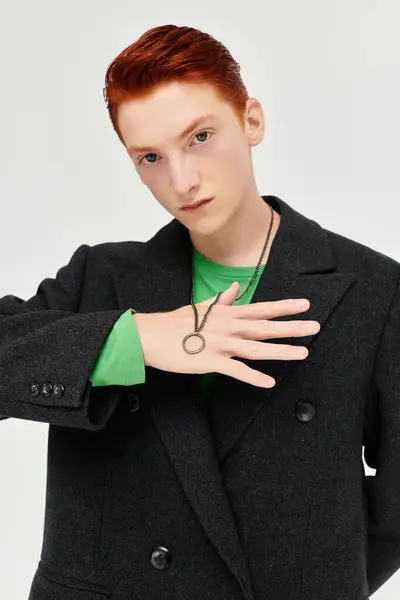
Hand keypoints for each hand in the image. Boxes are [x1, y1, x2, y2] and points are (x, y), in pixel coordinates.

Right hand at [132, 282, 319, 388]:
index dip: (284, 307)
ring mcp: (220, 344)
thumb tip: (234, 288)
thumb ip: (220, 300)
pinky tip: (269, 382)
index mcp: (226, 313)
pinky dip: (253, 377)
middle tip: (315, 327)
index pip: (261, 308)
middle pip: (265, 327)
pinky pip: (236, 371)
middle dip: (291, 327)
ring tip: (303, 353)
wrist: (151, 335)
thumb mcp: (200, 307)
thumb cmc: (174, 322)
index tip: (304, 304)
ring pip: (256, 348)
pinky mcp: (210, 361)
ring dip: (280, 351)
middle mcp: (227, 326)